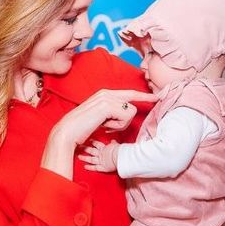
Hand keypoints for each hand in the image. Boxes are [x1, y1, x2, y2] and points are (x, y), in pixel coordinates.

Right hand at [42, 89, 156, 179]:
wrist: (68, 132)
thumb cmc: (81, 128)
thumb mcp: (99, 118)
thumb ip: (111, 113)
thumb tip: (125, 114)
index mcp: (104, 94)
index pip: (128, 93)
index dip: (143, 95)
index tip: (157, 97)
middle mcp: (106, 92)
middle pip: (132, 101)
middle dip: (128, 117)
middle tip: (115, 125)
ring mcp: (107, 98)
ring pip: (130, 111)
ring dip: (121, 124)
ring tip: (105, 127)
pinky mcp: (108, 106)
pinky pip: (125, 117)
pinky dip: (117, 126)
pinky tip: (104, 128)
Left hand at [78, 140, 119, 171]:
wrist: (120, 157)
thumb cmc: (120, 151)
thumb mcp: (117, 145)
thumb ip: (114, 143)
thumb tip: (113, 141)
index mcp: (105, 148)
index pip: (97, 144)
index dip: (93, 142)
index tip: (90, 141)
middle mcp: (101, 154)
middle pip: (91, 151)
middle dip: (85, 149)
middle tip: (80, 146)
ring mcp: (101, 161)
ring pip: (91, 159)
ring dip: (85, 158)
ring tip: (79, 157)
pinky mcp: (103, 167)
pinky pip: (95, 167)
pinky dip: (90, 167)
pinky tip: (85, 167)